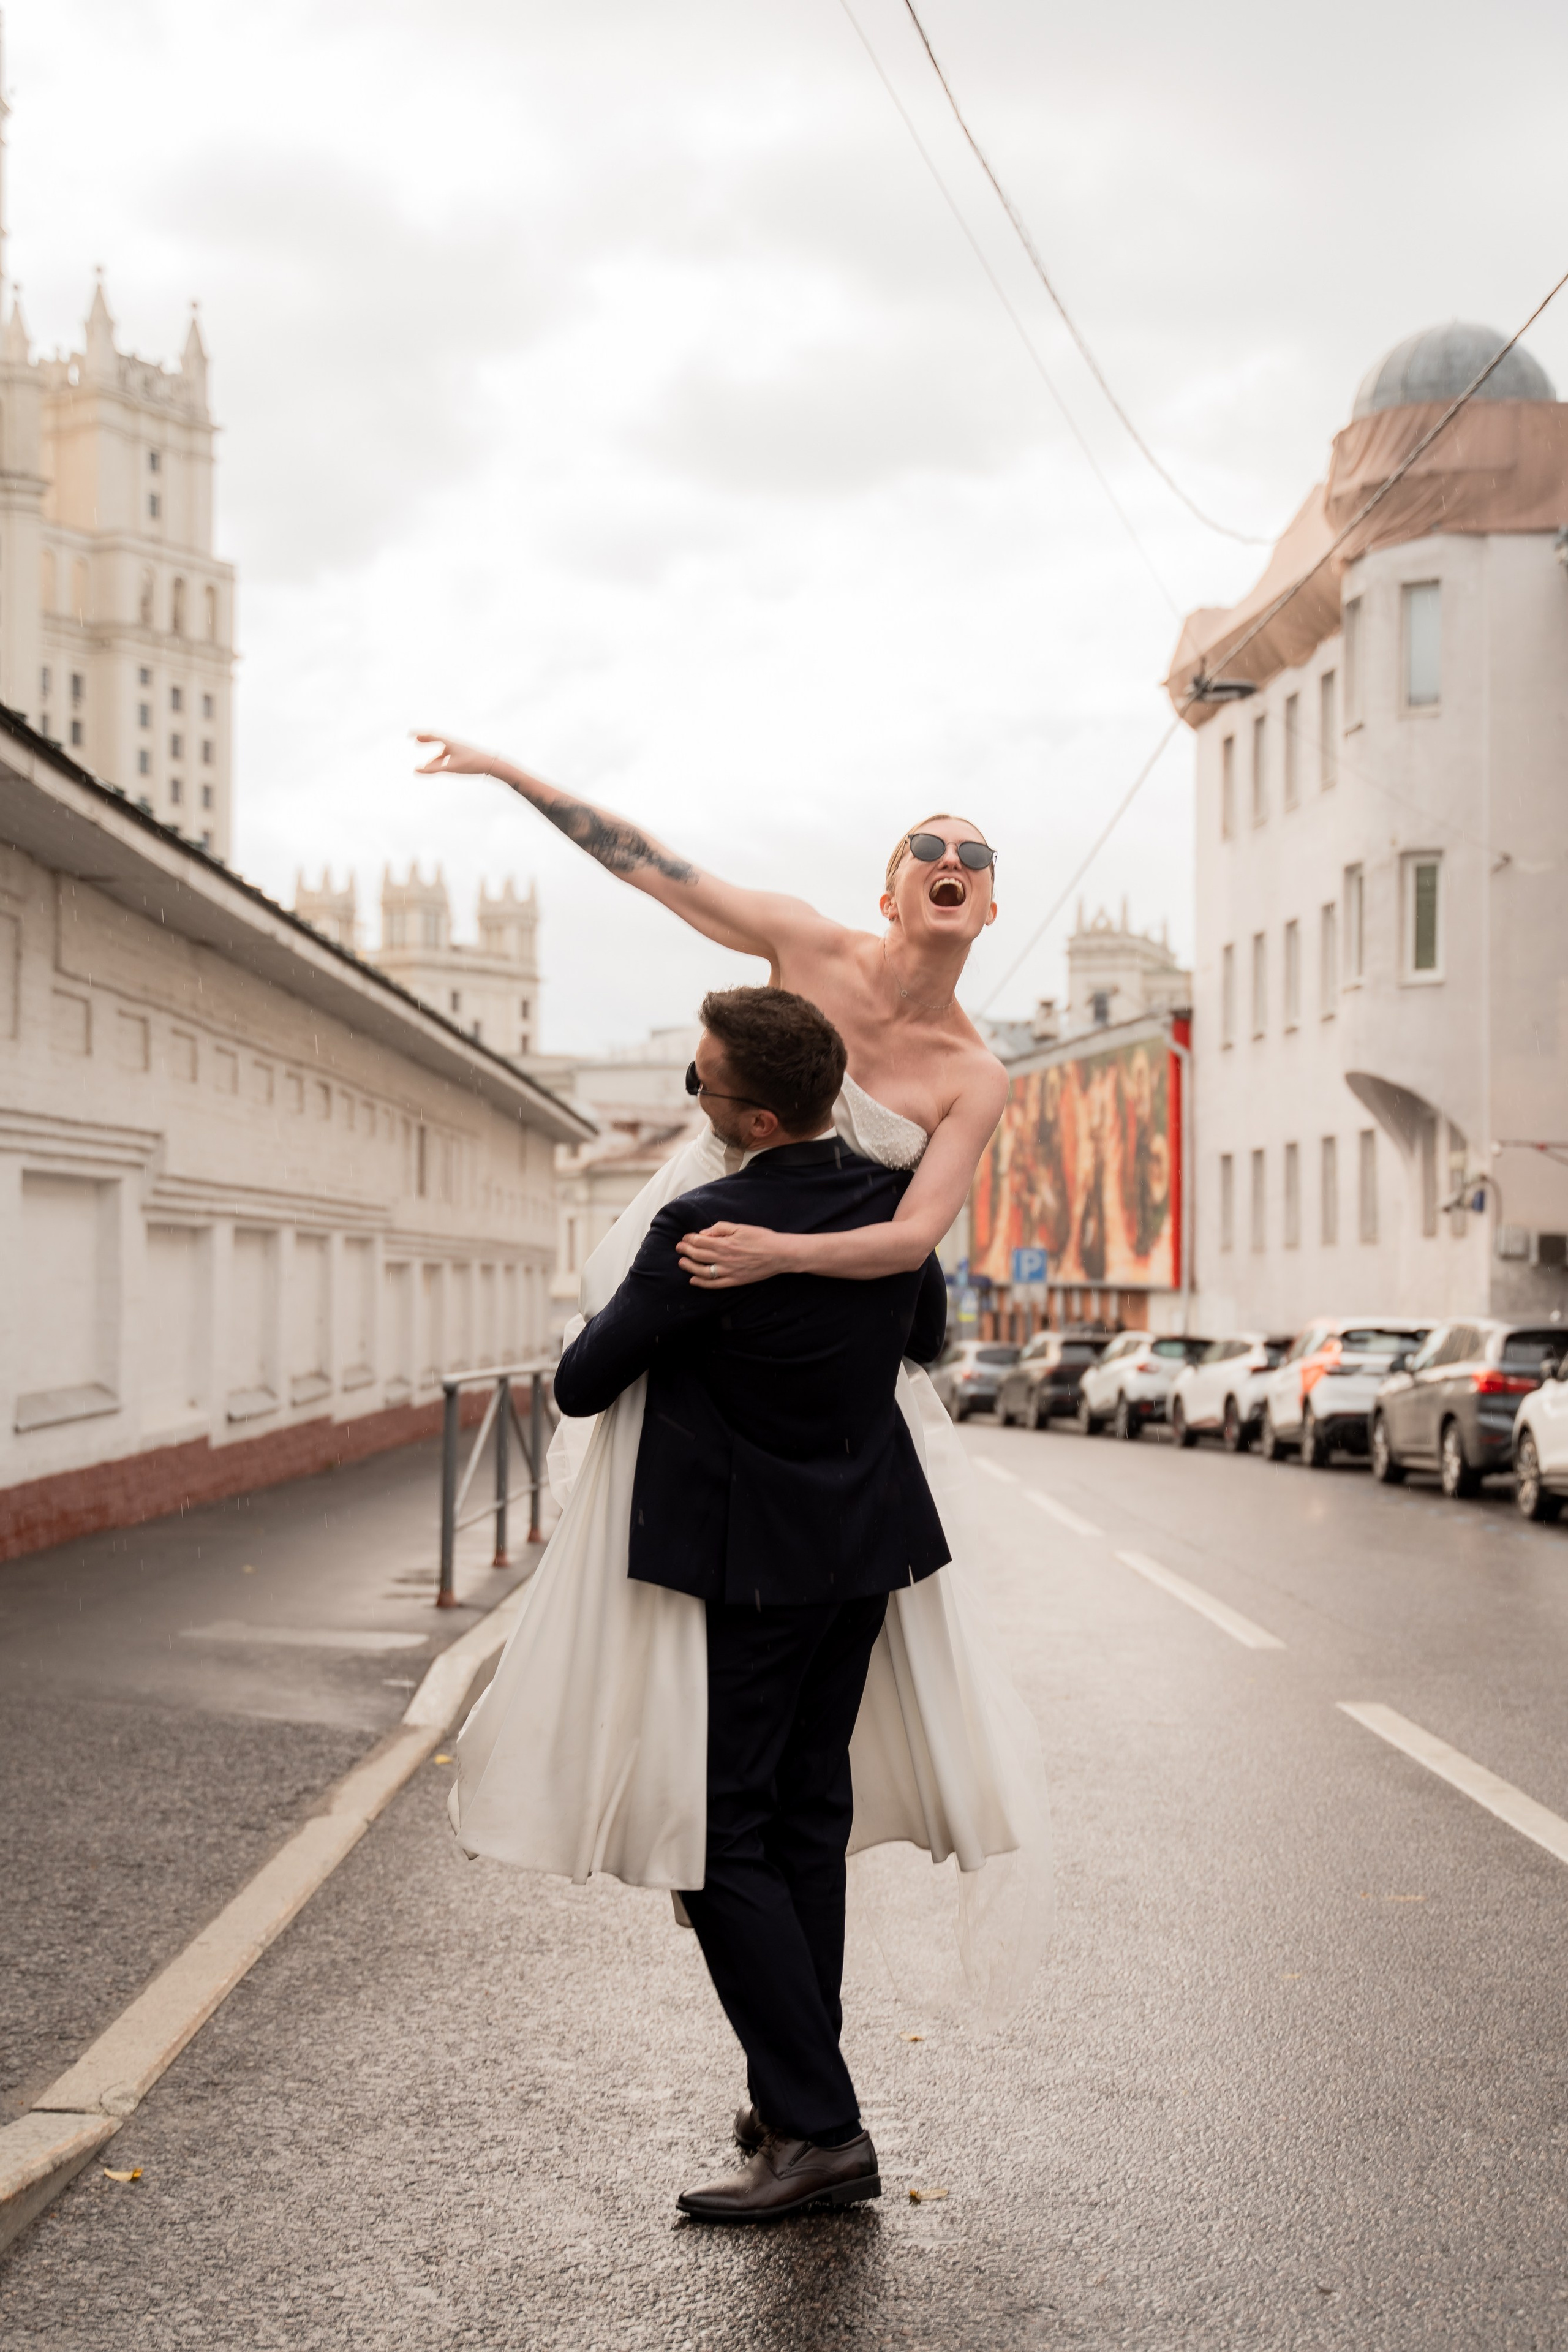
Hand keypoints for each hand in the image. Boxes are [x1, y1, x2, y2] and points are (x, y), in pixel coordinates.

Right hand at [413, 731, 495, 777]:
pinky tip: (440, 770)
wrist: (490, 765)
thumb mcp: (450, 767)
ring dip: (433, 758)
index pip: (432, 735)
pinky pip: (449, 757)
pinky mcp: (464, 757)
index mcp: (450, 743)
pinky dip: (442, 762)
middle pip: (437, 740)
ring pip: (443, 752)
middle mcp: (454, 744)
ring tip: (426, 766)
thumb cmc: (471, 764)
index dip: (420, 734)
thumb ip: (432, 770)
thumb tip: (416, 771)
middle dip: (426, 741)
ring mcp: (459, 750)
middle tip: (416, 741)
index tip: (410, 734)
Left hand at [676, 1222, 798, 1287]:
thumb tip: (704, 1233)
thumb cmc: (761, 1238)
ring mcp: (728, 1272)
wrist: (779, 1254)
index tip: (685, 1237)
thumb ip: (721, 1228)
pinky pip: (714, 1284)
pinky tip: (693, 1280)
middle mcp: (723, 1259)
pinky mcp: (734, 1281)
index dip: (689, 1239)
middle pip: (698, 1255)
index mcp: (724, 1243)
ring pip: (702, 1271)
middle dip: (686, 1250)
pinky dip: (702, 1283)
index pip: (700, 1241)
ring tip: (682, 1262)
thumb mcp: (741, 1227)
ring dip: (689, 1267)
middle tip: (679, 1247)